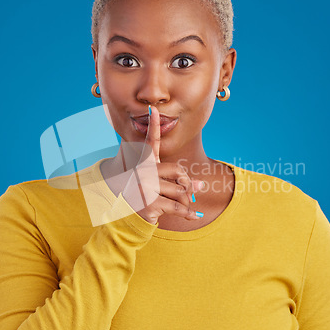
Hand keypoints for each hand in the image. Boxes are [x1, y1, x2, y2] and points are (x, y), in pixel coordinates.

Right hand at [122, 105, 204, 225]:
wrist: (128, 219)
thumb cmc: (146, 199)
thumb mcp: (161, 186)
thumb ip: (180, 181)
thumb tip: (201, 184)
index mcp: (144, 164)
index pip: (151, 142)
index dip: (153, 125)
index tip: (153, 110)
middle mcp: (142, 172)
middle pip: (178, 170)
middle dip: (186, 183)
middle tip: (188, 193)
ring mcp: (145, 187)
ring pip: (180, 190)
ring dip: (186, 201)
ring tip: (181, 206)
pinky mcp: (150, 203)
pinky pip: (178, 207)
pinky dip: (189, 213)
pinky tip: (194, 216)